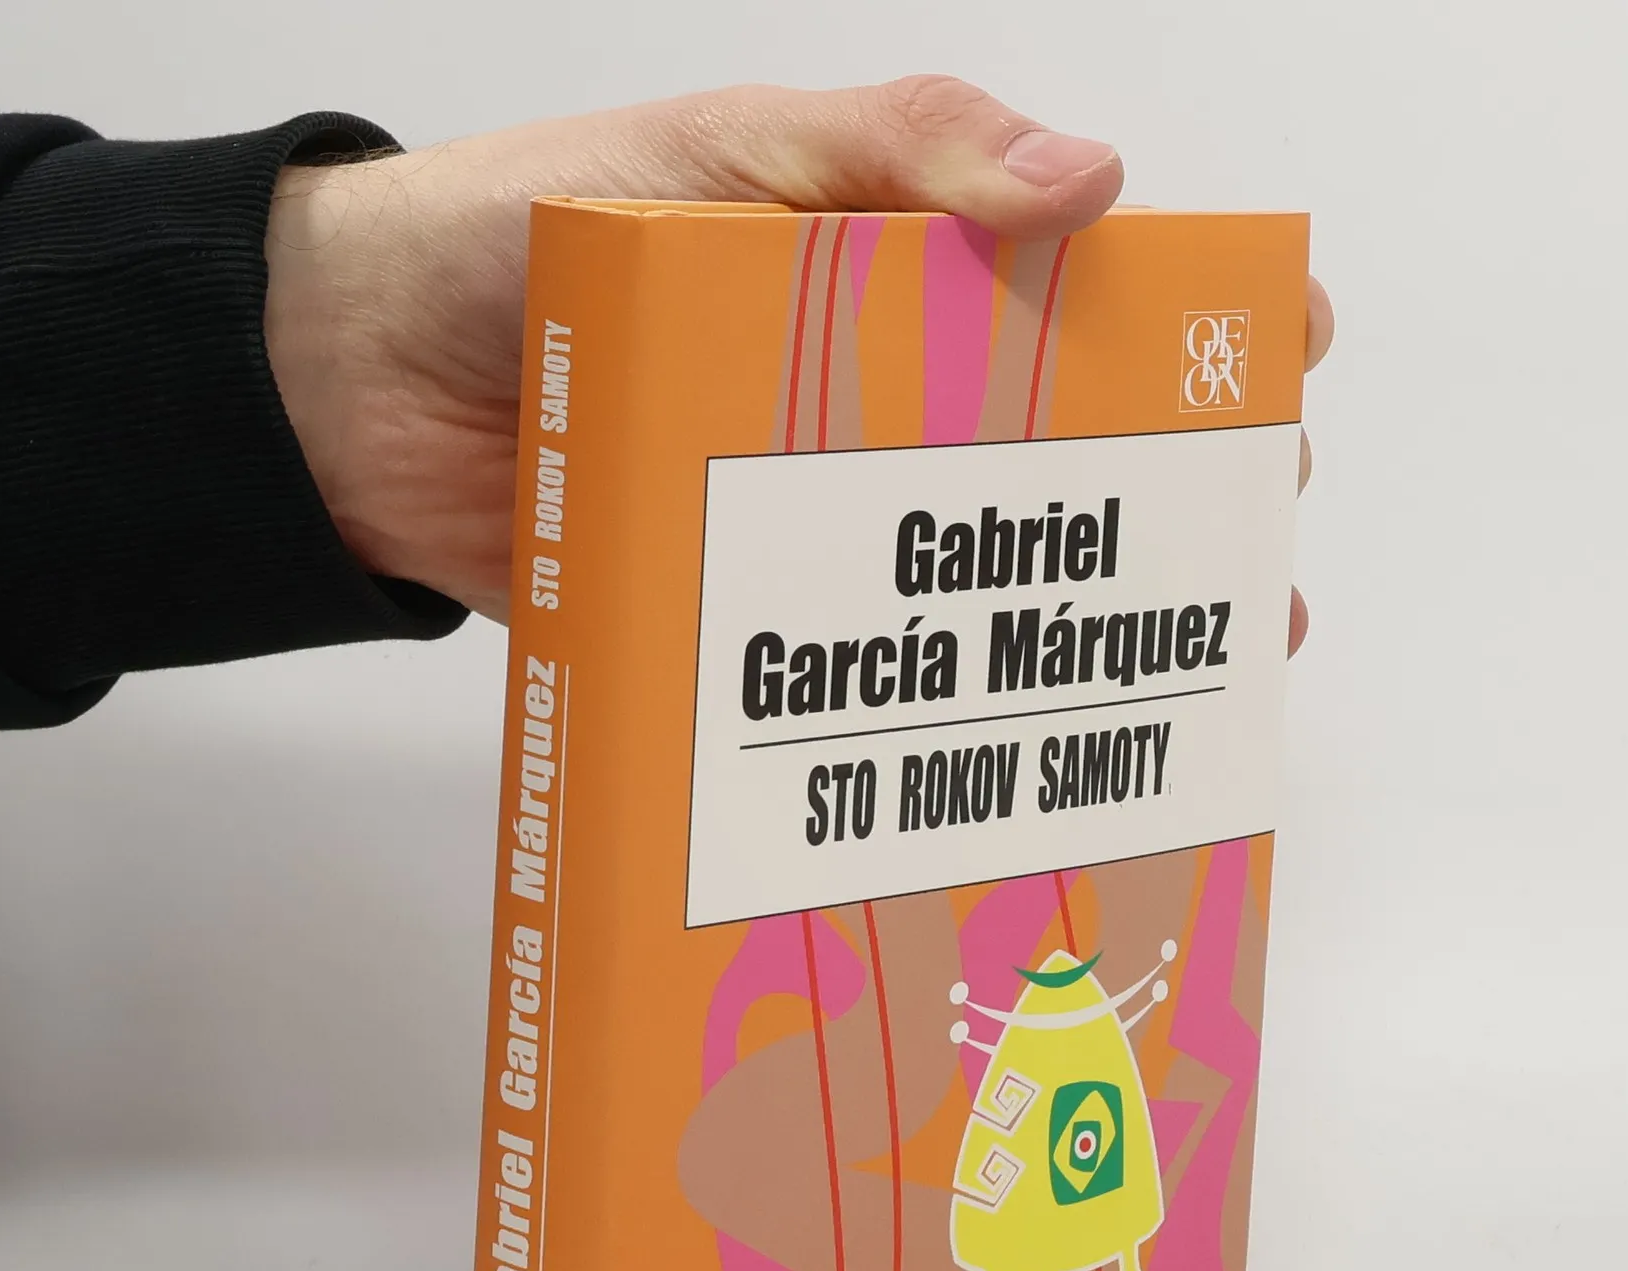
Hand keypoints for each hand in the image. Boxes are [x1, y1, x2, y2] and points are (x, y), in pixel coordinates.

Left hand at [263, 77, 1330, 646]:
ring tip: (1177, 678)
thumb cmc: (518, 236)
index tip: (1286, 361)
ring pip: (970, 583)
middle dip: (1165, 499)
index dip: (1190, 321)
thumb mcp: (717, 152)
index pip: (1075, 289)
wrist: (341, 386)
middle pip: (1051, 455)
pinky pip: (848, 676)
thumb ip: (892, 154)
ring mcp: (804, 522)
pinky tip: (999, 761)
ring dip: (1076, 632)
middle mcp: (862, 404)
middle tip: (1245, 549)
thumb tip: (1086, 181)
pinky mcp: (739, 622)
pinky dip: (922, 721)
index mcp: (881, 274)